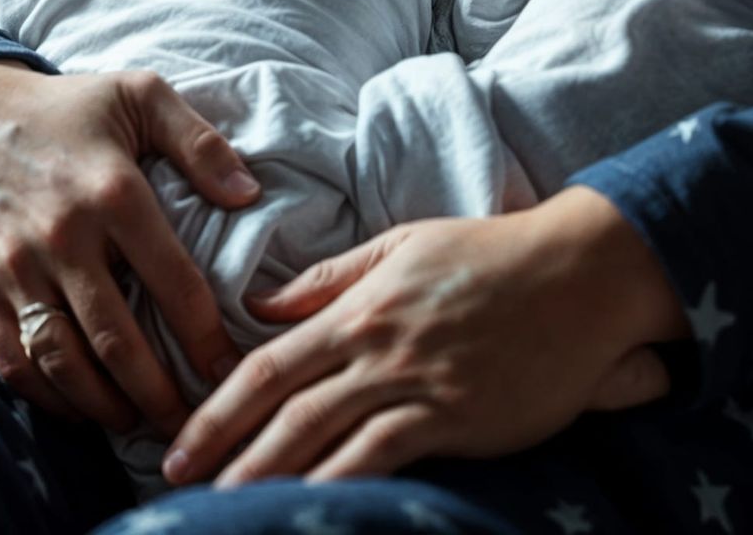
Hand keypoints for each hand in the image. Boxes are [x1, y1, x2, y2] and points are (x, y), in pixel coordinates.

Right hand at [0, 61, 260, 434]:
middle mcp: (63, 237)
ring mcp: (15, 268)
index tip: (231, 370)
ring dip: (105, 406)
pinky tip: (82, 410)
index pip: (173, 281)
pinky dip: (49, 398)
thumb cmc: (66, 107)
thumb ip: (200, 141)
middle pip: (117, 339)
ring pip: (64, 361)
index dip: (206, 335)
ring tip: (141, 424)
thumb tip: (248, 192)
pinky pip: (14, 361)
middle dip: (159, 392)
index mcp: (114, 191)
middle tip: (192, 421)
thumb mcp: (140, 94)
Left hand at [163, 187, 686, 485]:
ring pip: (323, 437)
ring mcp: (416, 382)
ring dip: (267, 479)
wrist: (576, 272)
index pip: (269, 360)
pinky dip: (340, 485)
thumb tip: (265, 303)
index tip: (178, 442)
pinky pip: (382, 457)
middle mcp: (378, 345)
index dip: (218, 405)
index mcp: (361, 303)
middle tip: (175, 490)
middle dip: (224, 451)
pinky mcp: (455, 416)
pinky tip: (310, 510)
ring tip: (223, 514)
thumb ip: (334, 277)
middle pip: (284, 406)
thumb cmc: (492, 253)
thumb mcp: (405, 244)